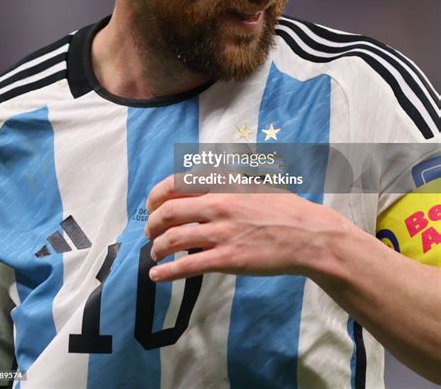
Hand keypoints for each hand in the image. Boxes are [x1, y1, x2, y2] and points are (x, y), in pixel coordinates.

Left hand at [144, 174, 341, 281]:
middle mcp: (218, 204)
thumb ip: (224, 184)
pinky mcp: (227, 259)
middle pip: (168, 211)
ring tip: (155, 253)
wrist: (308, 234)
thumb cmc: (283, 209)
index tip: (151, 206)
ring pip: (172, 239)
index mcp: (222, 183)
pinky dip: (166, 272)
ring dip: (157, 248)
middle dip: (152, 224)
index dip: (156, 196)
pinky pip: (187, 266)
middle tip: (150, 232)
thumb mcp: (251, 184)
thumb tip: (199, 185)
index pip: (175, 183)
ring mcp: (221, 232)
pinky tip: (157, 275)